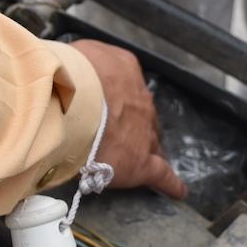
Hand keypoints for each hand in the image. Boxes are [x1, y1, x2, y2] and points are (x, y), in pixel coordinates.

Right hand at [69, 40, 186, 199]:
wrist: (72, 101)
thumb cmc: (68, 75)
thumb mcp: (75, 55)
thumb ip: (81, 63)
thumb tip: (73, 71)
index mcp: (124, 71)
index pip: (126, 87)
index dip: (119, 99)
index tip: (112, 105)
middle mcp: (140, 101)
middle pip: (143, 116)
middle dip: (138, 124)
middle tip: (128, 133)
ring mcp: (143, 133)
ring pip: (151, 142)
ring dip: (148, 148)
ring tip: (149, 157)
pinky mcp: (140, 163)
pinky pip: (161, 175)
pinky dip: (171, 183)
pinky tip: (179, 191)